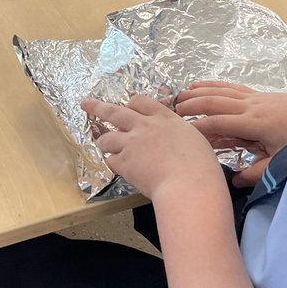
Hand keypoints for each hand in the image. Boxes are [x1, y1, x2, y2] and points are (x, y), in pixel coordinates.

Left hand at [82, 96, 225, 201]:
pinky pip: (111, 160)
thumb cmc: (200, 166)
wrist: (188, 185)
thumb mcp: (195, 140)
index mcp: (165, 119)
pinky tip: (116, 166)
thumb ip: (179, 135)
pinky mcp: (124, 163)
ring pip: (108, 137)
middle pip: (116, 112)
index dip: (132, 103)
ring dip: (103, 140)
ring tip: (101, 142)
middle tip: (85, 103)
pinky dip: (113, 163)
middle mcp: (144, 127)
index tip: (127, 104)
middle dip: (98, 107)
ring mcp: (131, 144)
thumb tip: (175, 139)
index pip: (142, 102)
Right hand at [174, 82, 286, 186]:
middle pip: (213, 102)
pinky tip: (199, 85)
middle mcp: (250, 106)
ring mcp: (253, 98)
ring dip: (197, 93)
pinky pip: (230, 87)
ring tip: (178, 96)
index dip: (197, 129)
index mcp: (253, 124)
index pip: (217, 124)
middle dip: (190, 106)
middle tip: (170, 113)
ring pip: (219, 91)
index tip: (179, 136)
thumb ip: (257, 172)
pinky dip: (212, 85)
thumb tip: (233, 180)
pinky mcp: (257, 95)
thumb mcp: (282, 162)